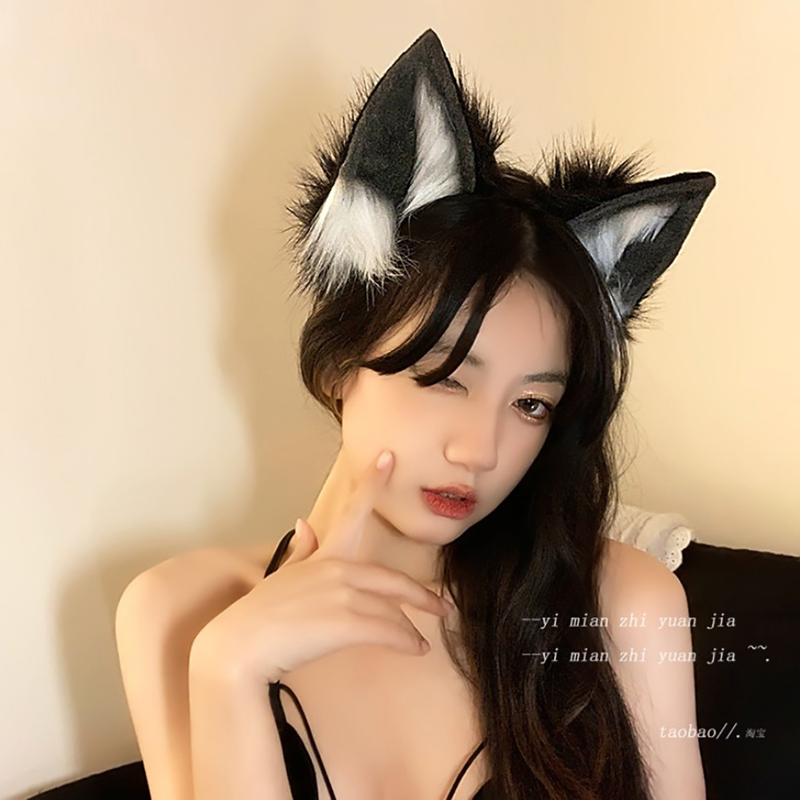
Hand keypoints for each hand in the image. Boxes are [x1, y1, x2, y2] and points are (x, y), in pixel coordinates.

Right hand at [190, 450, 452, 684]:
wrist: (239, 648)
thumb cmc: (258, 616)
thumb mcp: (281, 576)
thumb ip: (300, 551)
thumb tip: (304, 522)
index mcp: (325, 556)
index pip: (352, 512)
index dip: (373, 483)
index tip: (390, 458)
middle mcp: (337, 569)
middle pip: (392, 580)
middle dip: (421, 595)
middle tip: (442, 606)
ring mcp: (343, 595)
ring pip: (392, 610)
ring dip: (410, 629)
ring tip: (421, 642)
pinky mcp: (346, 622)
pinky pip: (388, 630)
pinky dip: (406, 641)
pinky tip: (416, 648)